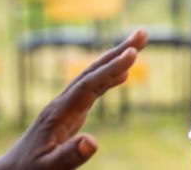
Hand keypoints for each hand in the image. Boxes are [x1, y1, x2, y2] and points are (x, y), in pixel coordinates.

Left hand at [0, 30, 146, 169]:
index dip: (111, 68)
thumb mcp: (48, 169)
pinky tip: (122, 76)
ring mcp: (65, 107)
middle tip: (142, 33)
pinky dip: (108, 78)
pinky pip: (92, 90)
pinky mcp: (68, 114)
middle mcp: (63, 104)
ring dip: (115, 60)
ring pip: (93, 77)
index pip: (89, 85)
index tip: (134, 53)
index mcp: (59, 113)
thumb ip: (69, 156)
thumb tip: (93, 141)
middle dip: (117, 52)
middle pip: (92, 71)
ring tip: (138, 46)